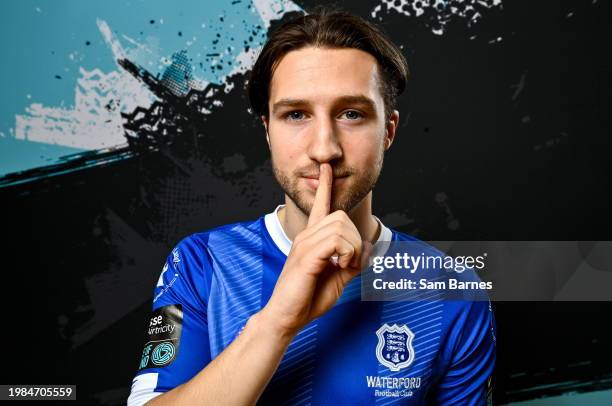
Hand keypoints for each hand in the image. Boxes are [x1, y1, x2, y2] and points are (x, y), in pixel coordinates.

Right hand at [260, 163, 372, 336]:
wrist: (287, 316)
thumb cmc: (308, 299)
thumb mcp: (338, 279)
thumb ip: (352, 262)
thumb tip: (368, 248)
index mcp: (312, 239)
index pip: (319, 205)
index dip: (325, 186)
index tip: (326, 168)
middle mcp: (306, 236)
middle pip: (341, 216)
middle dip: (356, 240)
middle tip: (350, 263)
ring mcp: (304, 244)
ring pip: (342, 227)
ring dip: (353, 249)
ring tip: (344, 267)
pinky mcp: (306, 256)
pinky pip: (337, 241)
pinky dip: (348, 254)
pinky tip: (340, 267)